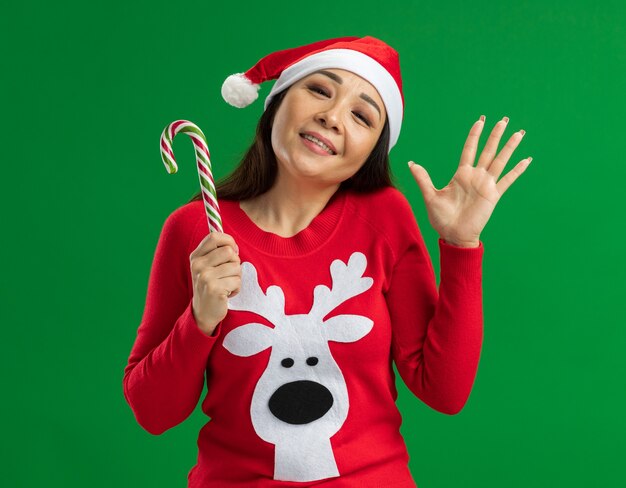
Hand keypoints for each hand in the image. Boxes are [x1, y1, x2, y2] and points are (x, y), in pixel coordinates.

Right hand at [189, 232, 241, 335]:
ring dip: (236, 277)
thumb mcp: (208, 267)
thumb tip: (233, 244)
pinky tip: (227, 294)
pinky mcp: (214, 289)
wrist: (203, 312)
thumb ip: (217, 253)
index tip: (233, 251)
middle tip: (229, 274)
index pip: (214, 236)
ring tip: (226, 285)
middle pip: (229, 251)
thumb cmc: (211, 286)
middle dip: (235, 262)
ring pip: (236, 267)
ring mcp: (205, 277)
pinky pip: (237, 281)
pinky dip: (236, 288)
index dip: (229, 241)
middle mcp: (198, 265)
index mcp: (196, 256)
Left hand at [408, 116, 531, 246]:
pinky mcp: (493, 195)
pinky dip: (517, 170)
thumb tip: (411, 163)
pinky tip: (526, 160)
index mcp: (461, 174)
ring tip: (519, 133)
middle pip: (488, 150)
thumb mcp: (430, 196)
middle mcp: (476, 176)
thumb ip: (423, 178)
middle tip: (504, 120)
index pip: (469, 149)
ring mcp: (486, 185)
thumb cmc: (441, 218)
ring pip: (500, 161)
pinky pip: (507, 180)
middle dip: (495, 135)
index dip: (474, 135)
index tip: (480, 121)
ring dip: (509, 147)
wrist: (453, 235)